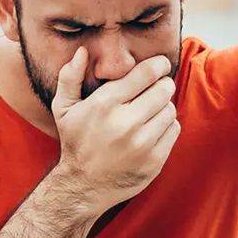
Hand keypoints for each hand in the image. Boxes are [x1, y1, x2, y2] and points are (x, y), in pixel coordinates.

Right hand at [48, 47, 180, 216]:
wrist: (84, 186)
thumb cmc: (76, 141)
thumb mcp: (63, 108)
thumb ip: (69, 77)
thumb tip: (82, 51)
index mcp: (104, 104)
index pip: (146, 73)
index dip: (158, 64)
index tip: (160, 65)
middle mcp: (125, 123)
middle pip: (163, 89)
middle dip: (161, 84)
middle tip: (154, 88)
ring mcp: (142, 144)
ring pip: (170, 109)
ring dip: (163, 107)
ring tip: (148, 112)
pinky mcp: (154, 160)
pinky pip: (173, 129)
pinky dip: (166, 126)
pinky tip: (151, 129)